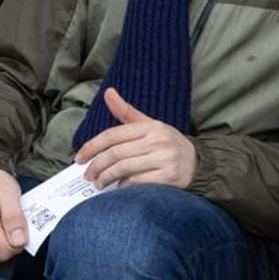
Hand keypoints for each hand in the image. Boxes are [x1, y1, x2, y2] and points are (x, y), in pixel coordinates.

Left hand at [74, 88, 196, 188]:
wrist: (198, 164)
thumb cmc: (168, 145)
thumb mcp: (150, 125)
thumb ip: (127, 112)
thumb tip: (108, 92)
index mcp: (151, 127)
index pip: (112, 135)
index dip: (91, 147)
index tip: (79, 158)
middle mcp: (159, 140)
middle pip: (115, 153)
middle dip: (96, 166)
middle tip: (88, 176)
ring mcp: (165, 158)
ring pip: (123, 169)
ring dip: (106, 178)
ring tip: (100, 183)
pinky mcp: (169, 176)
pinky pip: (137, 182)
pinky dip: (124, 186)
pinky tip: (120, 187)